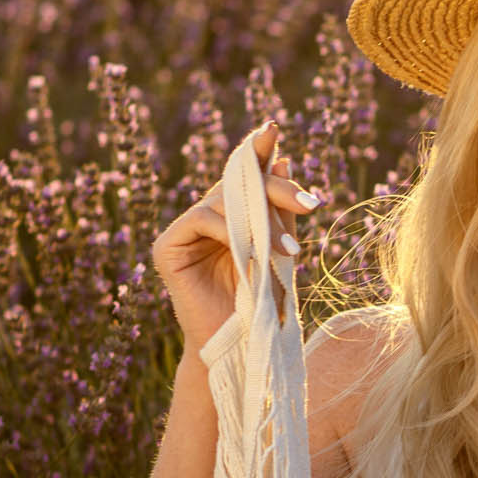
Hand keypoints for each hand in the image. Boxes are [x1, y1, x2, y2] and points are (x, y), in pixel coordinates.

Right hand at [150, 123, 320, 359]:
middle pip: (238, 184)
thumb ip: (279, 209)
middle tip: (310, 202)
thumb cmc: (263, 303)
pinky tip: (251, 250)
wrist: (241, 349)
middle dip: (275, 189)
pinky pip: (201, 219)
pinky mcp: (167, 247)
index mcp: (230, 216)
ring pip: (223, 201)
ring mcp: (183, 232)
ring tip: (289, 252)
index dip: (257, 151)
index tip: (273, 128)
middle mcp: (204, 218)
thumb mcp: (280, 249)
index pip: (244, 176)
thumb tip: (283, 158)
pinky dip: (228, 229)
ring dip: (261, 222)